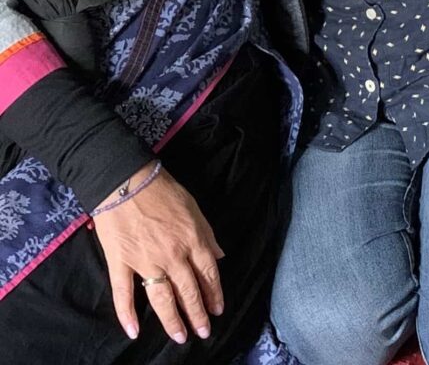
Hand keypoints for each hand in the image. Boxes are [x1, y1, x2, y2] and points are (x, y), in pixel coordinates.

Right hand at [93, 163, 224, 343]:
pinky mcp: (120, 262)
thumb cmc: (163, 189)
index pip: (208, 273)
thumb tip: (219, 256)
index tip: (217, 310)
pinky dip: (126, 315)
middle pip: (188, 290)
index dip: (214, 294)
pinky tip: (133, 332)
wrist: (126, 180)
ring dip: (172, 320)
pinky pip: (123, 293)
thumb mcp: (193, 207)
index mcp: (192, 239)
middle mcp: (172, 255)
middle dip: (198, 314)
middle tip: (203, 332)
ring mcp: (145, 261)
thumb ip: (207, 234)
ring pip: (162, 298)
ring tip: (180, 337)